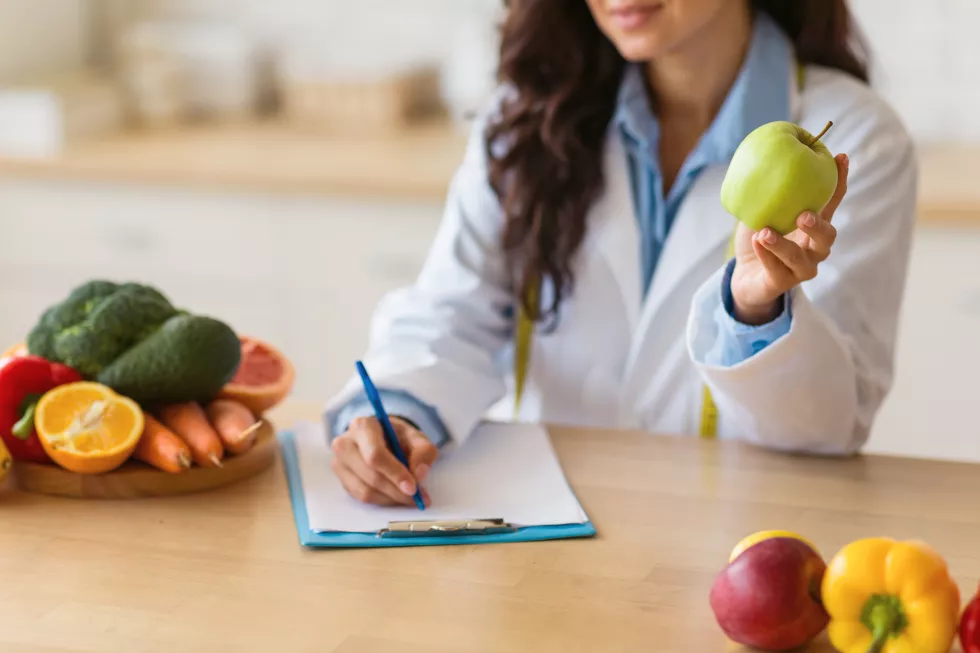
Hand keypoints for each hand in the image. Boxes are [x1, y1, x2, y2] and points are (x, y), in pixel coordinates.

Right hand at [331, 416, 437, 506]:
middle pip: (370, 475)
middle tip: (416, 497)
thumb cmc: (398, 437)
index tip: (412, 487)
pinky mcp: (342, 479)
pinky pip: (362, 498)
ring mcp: (340, 463)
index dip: (394, 473)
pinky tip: (396, 496)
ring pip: (365, 490)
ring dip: (391, 498)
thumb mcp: (416, 438)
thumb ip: (424, 451)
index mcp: (363, 426)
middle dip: (396, 490)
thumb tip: (419, 474)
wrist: (382, 438)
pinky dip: (383, 500)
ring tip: (410, 497)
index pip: (375, 454)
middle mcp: (345, 444)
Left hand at [730, 153, 849, 324]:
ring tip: (764, 232)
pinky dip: (766, 256)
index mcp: (814, 227)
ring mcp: (800, 269)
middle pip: (827, 237)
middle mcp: (813, 248)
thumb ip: (769, 192)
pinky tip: (756, 242)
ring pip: (799, 259)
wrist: (744, 278)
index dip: (839, 182)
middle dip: (818, 225)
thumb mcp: (763, 211)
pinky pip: (776, 271)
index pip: (831, 203)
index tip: (841, 157)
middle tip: (803, 214)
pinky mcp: (781, 284)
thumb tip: (766, 156)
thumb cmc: (758, 239)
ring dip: (782, 244)